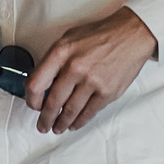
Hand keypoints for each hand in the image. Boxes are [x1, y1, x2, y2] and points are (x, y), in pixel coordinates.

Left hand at [25, 7, 156, 133]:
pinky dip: (79, 121)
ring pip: (70, 111)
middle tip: (43, 125)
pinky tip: (74, 124)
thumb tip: (38, 82)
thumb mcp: (69, 39)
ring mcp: (92, 82)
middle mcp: (75, 68)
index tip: (33, 105)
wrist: (131, 35)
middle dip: (45, 118)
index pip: (37, 83)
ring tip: (57, 128)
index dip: (32, 99)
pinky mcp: (107, 92)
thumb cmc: (99, 36)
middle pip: (53, 102)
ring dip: (61, 123)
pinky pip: (89, 112)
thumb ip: (52, 60)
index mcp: (61, 53)